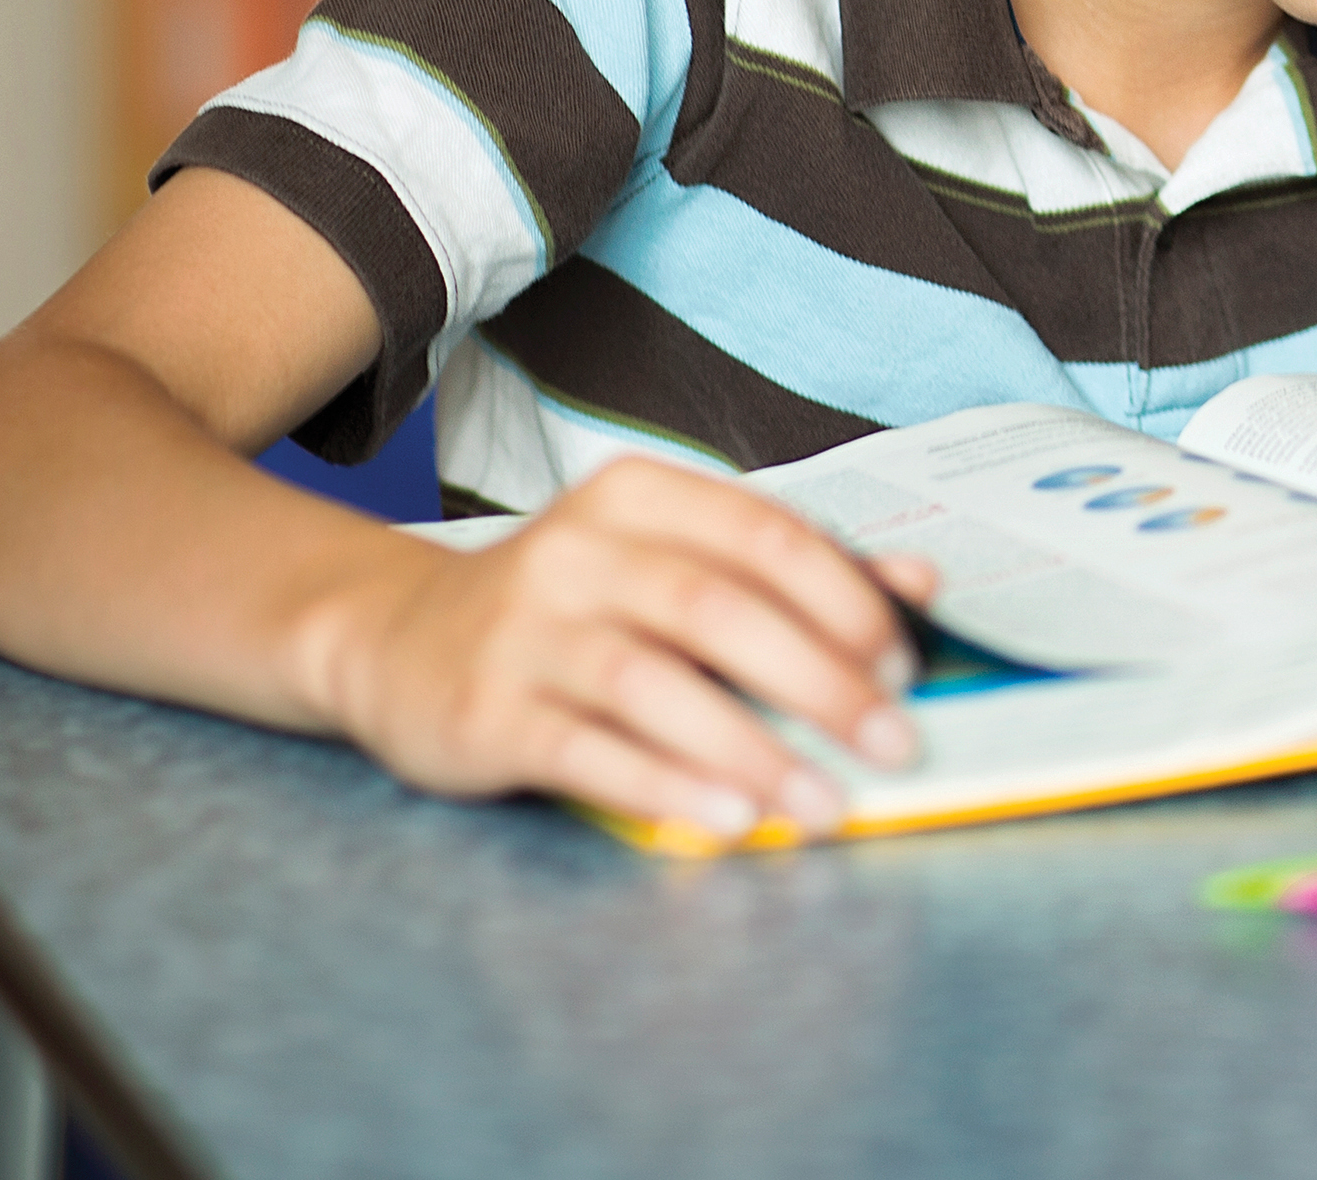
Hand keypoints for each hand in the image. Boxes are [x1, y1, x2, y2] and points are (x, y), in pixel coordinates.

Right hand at [294, 458, 937, 847]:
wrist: (394, 640)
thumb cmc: (571, 605)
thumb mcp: (671, 561)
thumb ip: (791, 569)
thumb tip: (922, 582)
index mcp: (637, 496)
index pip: (765, 534)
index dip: (846, 599)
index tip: (904, 665)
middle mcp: (576, 552)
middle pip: (719, 610)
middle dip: (822, 683)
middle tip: (893, 743)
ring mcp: (522, 632)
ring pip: (656, 686)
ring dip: (754, 751)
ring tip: (825, 805)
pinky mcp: (483, 711)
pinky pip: (587, 751)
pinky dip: (667, 786)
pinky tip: (731, 820)